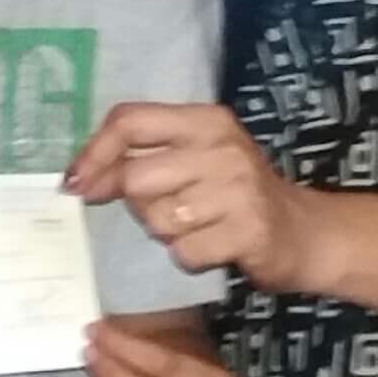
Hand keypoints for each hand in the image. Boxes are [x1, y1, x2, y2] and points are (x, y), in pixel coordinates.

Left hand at [68, 102, 322, 295]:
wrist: (304, 232)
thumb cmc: (234, 193)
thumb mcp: (194, 159)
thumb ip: (141, 158)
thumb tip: (76, 178)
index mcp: (204, 120)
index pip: (129, 120)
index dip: (94, 152)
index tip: (74, 183)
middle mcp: (222, 147)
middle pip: (135, 178)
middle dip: (138, 204)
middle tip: (167, 210)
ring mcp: (238, 189)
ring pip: (157, 218)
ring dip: (165, 233)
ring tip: (196, 226)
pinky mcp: (248, 231)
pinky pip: (184, 251)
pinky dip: (189, 256)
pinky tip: (212, 246)